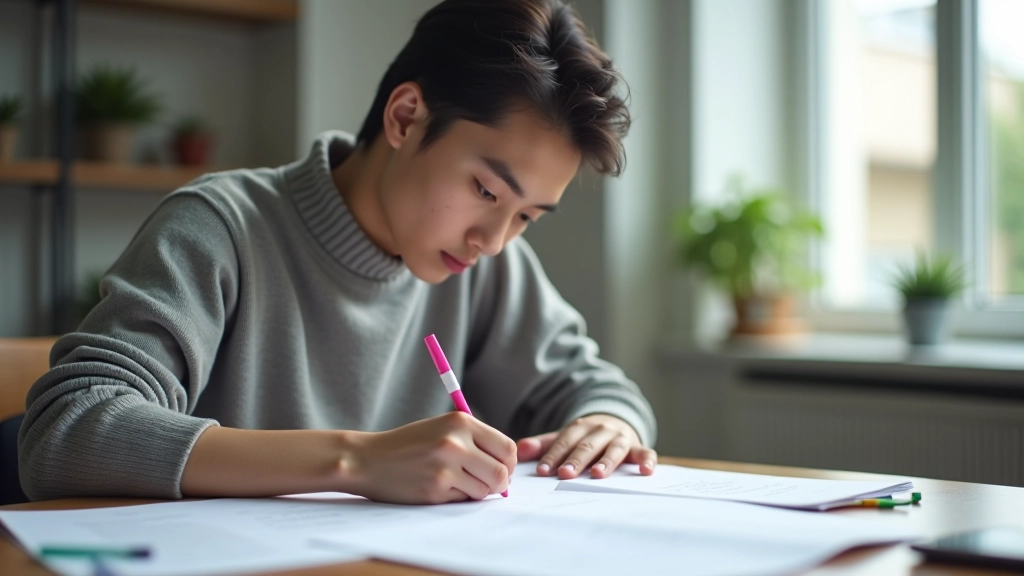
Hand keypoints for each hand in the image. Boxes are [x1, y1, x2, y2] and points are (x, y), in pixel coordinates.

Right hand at [345, 412, 515, 503]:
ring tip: (457, 482)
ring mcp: (446, 467)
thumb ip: (474, 441)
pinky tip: (439, 486)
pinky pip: (463, 499)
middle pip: (502, 472)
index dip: (509, 463)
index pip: (507, 447)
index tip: (502, 468)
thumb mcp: (443, 428)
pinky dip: (458, 497)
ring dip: (477, 491)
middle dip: (500, 483)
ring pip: (485, 490)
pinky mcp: (436, 489)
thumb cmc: (408, 444)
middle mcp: (456, 442)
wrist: (368, 459)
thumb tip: (508, 467)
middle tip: (488, 483)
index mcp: (461, 422)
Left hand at [516, 414, 655, 479]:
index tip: (542, 471)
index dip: (553, 456)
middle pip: (586, 446)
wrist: (614, 421)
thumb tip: (521, 449)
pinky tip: (646, 471)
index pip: (564, 443)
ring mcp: (619, 438)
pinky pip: (644, 452)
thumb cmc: (586, 437)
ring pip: (612, 450)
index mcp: (579, 428)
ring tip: (597, 474)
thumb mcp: (566, 437)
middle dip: (576, 460)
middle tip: (565, 474)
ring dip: (606, 461)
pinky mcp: (637, 446)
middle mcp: (600, 430)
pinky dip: (647, 460)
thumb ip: (544, 444)